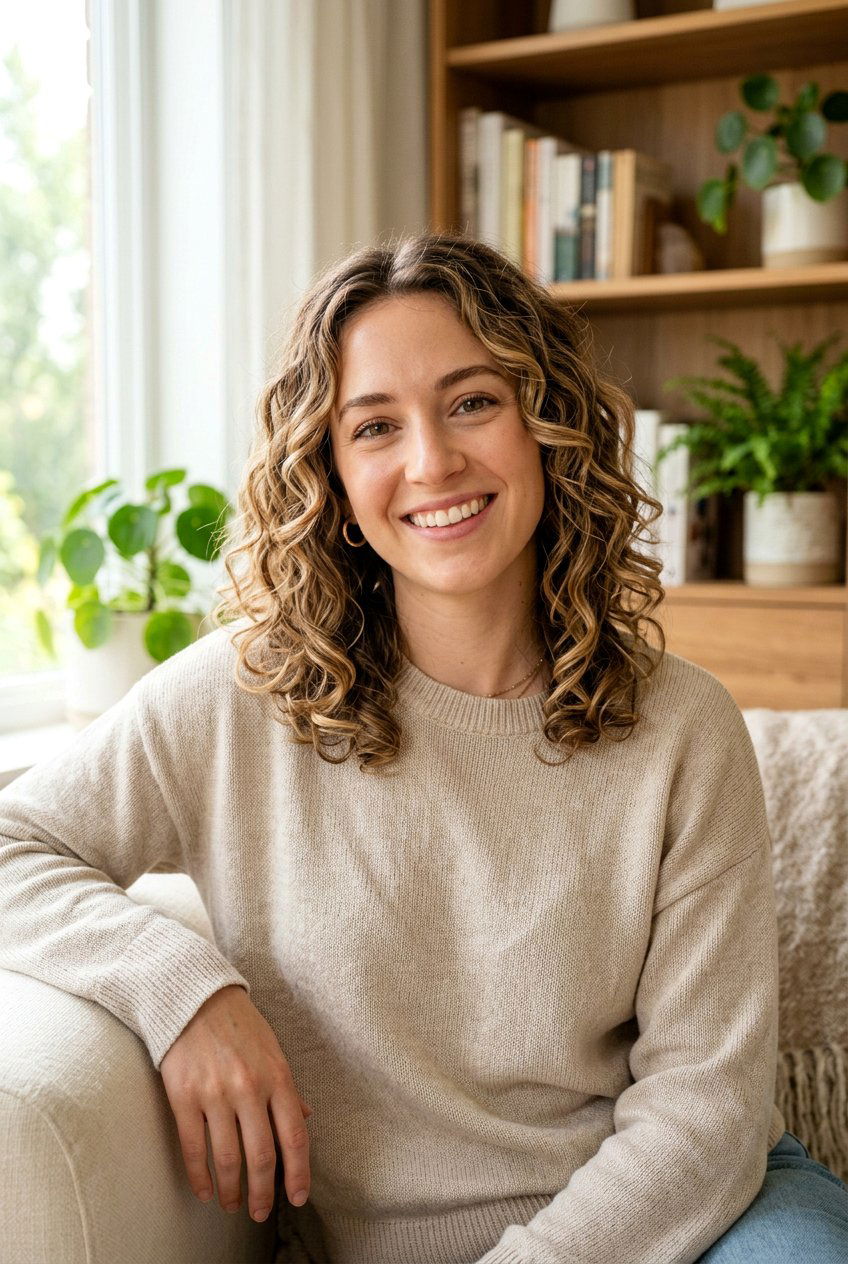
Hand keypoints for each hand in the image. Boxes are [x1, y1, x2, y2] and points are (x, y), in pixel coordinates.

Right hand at [160, 984, 312, 1222]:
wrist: (193, 997)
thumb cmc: (238, 1024)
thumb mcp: (273, 1050)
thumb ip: (288, 1088)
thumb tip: (306, 1119)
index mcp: (277, 1076)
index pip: (294, 1136)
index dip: (298, 1173)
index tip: (297, 1198)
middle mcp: (249, 1088)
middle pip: (261, 1156)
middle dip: (262, 1193)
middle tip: (259, 1213)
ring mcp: (215, 1093)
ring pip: (227, 1158)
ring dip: (232, 1190)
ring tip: (232, 1205)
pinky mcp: (183, 1095)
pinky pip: (193, 1147)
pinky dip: (199, 1175)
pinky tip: (204, 1190)